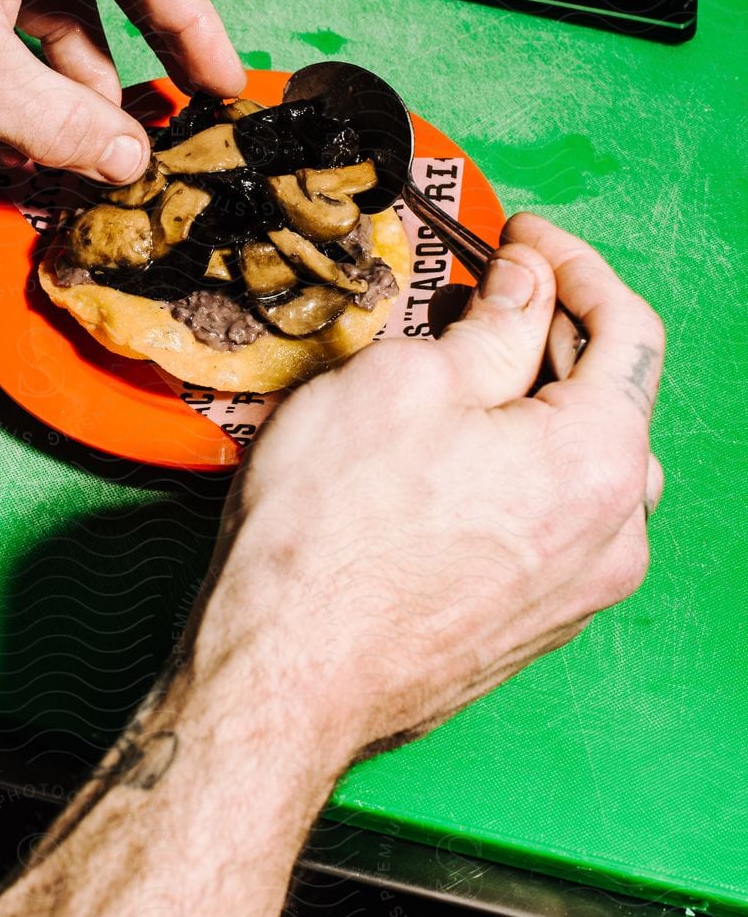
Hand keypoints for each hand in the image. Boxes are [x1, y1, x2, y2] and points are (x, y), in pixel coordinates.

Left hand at [0, 0, 243, 182]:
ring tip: (74, 153)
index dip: (196, 27)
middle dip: (133, 65)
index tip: (224, 81)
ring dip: (66, 91)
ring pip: (46, 22)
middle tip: (176, 113)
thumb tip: (131, 157)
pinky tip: (14, 139)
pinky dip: (17, 84)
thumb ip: (67, 125)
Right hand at [198, 213, 664, 788]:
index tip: (520, 237)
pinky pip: (548, 522)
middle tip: (474, 298)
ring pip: (579, 466)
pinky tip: (442, 461)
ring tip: (453, 380)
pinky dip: (514, 471)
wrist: (287, 678)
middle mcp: (614, 534)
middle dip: (549, 334)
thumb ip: (491, 323)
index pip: (628, 328)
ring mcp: (578, 592)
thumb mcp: (405, 381)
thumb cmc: (332, 535)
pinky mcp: (534, 626)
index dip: (573, 262)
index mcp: (599, 460)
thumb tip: (525, 285)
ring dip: (532, 408)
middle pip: (610, 399)